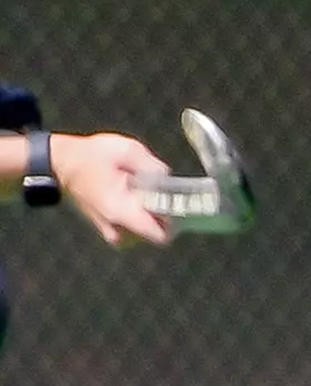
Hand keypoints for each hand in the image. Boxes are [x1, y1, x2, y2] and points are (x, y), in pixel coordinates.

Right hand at [51, 133, 171, 246]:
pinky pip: (134, 229)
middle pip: (155, 234)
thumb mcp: (127, 150)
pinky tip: (133, 197)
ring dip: (150, 216)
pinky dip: (139, 216)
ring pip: (145, 233)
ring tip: (142, 193)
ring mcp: (111, 231)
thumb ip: (153, 166)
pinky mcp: (108, 228)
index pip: (159, 235)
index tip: (174, 203)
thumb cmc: (92, 155)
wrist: (62, 162)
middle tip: (158, 194)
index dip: (173, 221)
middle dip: (162, 216)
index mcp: (120, 211)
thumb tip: (169, 180)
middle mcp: (115, 228)